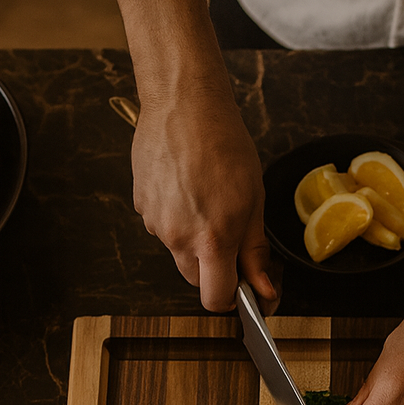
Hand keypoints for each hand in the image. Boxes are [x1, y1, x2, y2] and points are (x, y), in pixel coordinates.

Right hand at [109, 0, 276, 313]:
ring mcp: (155, 224)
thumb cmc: (224, 145)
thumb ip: (254, 251)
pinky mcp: (141, 206)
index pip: (215, 299)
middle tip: (229, 235)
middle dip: (213, 269)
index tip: (242, 287)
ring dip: (193, 240)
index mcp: (212, 239)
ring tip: (206, 199)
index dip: (230, 298)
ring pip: (178, 252)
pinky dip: (176, 217)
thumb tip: (262, 290)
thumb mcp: (253, 200)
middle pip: (195, 279)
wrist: (184, 105)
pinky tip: (186, 188)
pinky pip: (162, 227)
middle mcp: (178, 238)